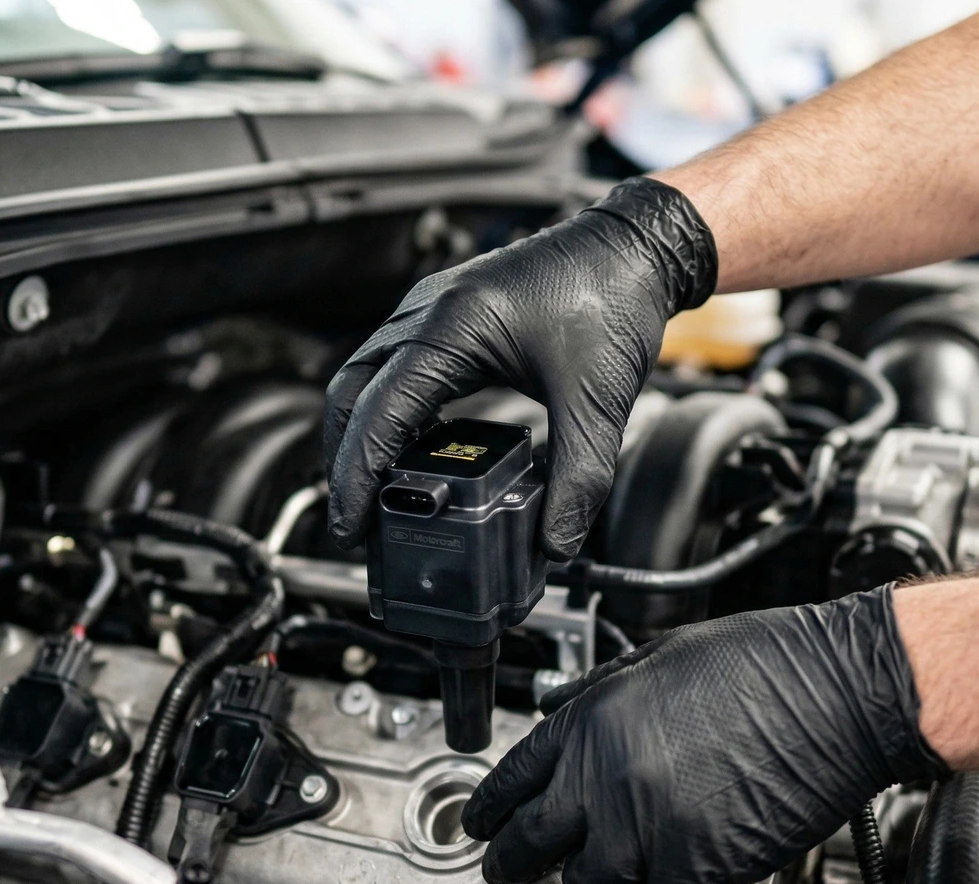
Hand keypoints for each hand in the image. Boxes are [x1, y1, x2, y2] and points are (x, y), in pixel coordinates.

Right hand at [323, 177, 717, 559]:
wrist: (634, 246)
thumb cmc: (614, 297)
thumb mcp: (597, 400)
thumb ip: (578, 479)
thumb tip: (553, 542)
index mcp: (452, 327)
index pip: (378, 413)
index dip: (356, 477)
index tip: (351, 529)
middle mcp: (428, 312)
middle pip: (350, 394)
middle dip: (345, 461)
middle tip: (357, 520)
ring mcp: (431, 308)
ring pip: (365, 378)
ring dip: (362, 435)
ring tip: (378, 493)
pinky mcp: (446, 314)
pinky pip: (394, 366)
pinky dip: (388, 412)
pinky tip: (413, 448)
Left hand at [460, 587, 946, 883]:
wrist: (840, 691)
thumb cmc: (768, 663)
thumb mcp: (661, 654)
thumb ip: (601, 690)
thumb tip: (560, 706)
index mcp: (591, 719)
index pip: (511, 779)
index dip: (489, 811)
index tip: (482, 828)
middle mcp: (606, 776)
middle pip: (531, 843)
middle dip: (514, 862)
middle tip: (510, 871)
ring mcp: (648, 828)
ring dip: (597, 882)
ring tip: (614, 870)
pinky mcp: (697, 868)